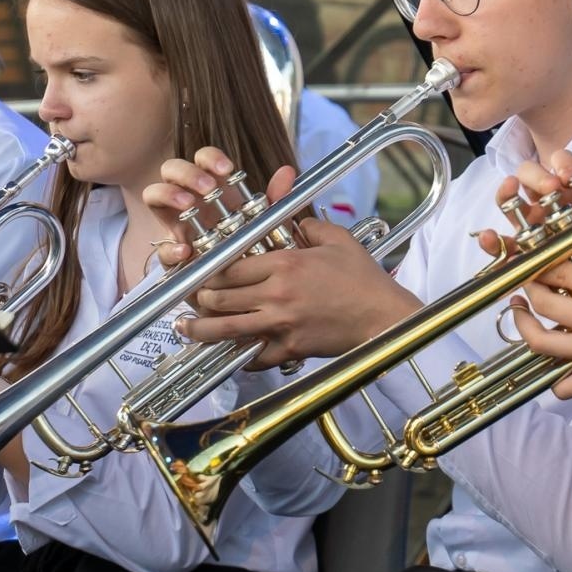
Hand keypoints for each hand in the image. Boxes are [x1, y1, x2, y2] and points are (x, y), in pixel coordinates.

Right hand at [143, 147, 296, 269]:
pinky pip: (160, 247)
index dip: (210, 158)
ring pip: (153, 194)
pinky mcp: (171, 255)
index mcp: (212, 188)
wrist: (244, 290)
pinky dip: (170, 248)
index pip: (202, 159)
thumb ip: (275, 199)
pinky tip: (186, 251)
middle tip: (207, 188)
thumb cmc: (252, 249)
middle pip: (172, 169)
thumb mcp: (268, 224)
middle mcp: (189, 200)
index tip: (227, 170)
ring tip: (188, 205)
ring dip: (168, 194)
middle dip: (187, 173)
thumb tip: (288, 172)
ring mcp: (175, 225)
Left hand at [177, 218, 422, 366]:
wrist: (383, 317)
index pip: (230, 267)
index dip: (209, 272)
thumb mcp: (337, 239)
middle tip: (192, 299)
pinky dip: (240, 357)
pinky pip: (254, 357)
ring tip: (188, 329)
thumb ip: (307, 223)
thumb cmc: (363, 279)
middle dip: (200, 299)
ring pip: (226, 330)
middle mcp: (277, 295)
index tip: (201, 273)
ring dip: (201, 330)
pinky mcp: (290, 349)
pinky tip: (230, 354)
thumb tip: (295, 214)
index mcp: (285, 264)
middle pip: (220, 298)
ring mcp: (281, 325)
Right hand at [474, 150, 571, 260]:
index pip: (560, 162)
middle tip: (551, 188)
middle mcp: (544, 200)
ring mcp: (529, 222)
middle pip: (528, 174)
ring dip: (506, 192)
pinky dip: (492, 241)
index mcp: (569, 187)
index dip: (562, 163)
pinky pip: (502, 245)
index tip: (568, 175)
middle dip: (537, 176)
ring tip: (510, 188)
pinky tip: (488, 237)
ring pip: (509, 201)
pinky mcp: (520, 250)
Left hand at [511, 224, 571, 408]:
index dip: (544, 263)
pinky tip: (554, 364)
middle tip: (529, 282)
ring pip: (542, 343)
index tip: (540, 258)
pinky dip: (553, 378)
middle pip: (544, 303)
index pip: (562, 272)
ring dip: (524, 326)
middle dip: (529, 289)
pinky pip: (562, 385)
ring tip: (520, 314)